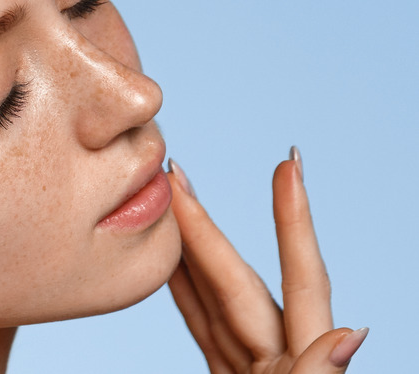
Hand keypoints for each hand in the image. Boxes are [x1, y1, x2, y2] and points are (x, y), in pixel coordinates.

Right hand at [166, 148, 366, 372]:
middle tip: (176, 174)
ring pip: (215, 296)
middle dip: (205, 226)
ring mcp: (250, 366)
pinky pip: (202, 325)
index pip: (303, 280)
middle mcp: (279, 356)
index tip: (289, 165)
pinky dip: (185, 292)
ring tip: (168, 203)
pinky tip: (172, 260)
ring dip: (188, 248)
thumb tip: (349, 335)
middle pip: (238, 280)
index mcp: (303, 363)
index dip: (293, 222)